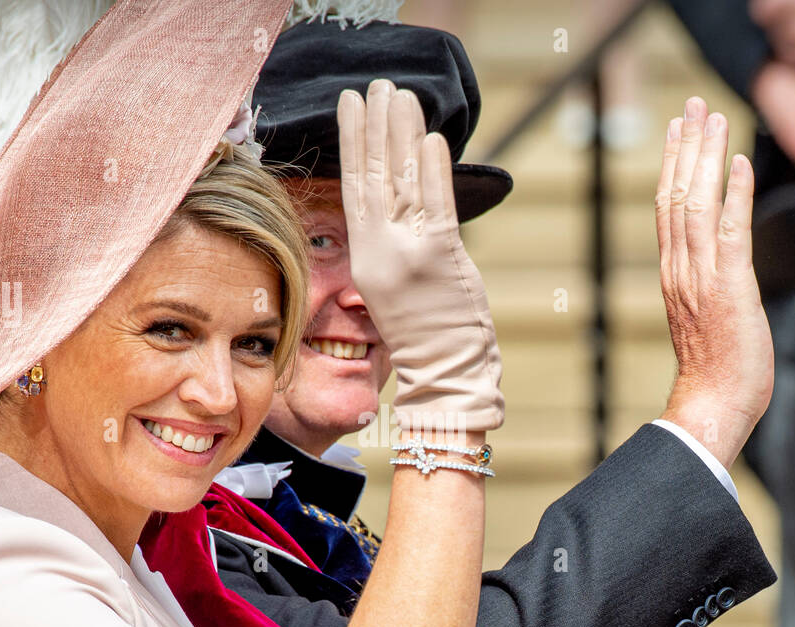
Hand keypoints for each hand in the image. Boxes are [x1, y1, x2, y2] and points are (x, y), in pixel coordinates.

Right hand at [336, 79, 502, 434]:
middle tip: (375, 86)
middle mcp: (381, 250)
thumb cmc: (425, 334)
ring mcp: (409, 252)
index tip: (351, 105)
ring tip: (399, 96)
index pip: (355, 187)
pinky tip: (428, 138)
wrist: (443, 372)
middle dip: (374, 125)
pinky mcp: (440, 257)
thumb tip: (405, 198)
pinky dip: (433, 169)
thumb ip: (396, 242)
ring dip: (401, 133)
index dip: (352, 142)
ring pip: (402, 181)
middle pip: (374, 175)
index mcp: (366, 257)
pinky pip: (435, 204)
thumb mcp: (396, 285)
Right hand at [654, 98, 773, 470]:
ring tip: (714, 118)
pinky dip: (734, 193)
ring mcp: (702, 277)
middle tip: (694, 105)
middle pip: (676, 195)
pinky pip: (730, 230)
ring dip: (707, 157)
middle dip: (686, 146)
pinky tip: (739, 163)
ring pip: (697, 203)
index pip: (667, 209)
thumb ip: (706, 289)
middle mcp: (681, 270)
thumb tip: (721, 273)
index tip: (678, 129)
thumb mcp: (705, 321)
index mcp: (673, 276)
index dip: (672, 164)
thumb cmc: (715, 374)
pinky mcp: (730, 286)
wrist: (713, 405)